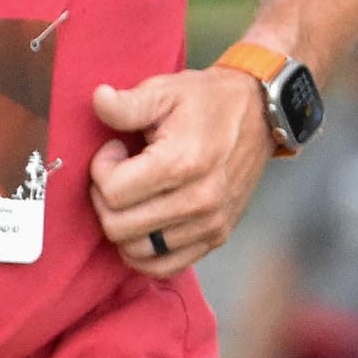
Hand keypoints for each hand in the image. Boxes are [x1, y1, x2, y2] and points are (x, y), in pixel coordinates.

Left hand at [89, 66, 274, 276]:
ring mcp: (210, 224)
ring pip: (135, 251)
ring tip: (134, 195)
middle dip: (105, 198)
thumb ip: (128, 103)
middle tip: (119, 173)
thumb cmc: (207, 101)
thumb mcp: (166, 90)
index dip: (101, 169)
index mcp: (184, 163)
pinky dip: (142, 252)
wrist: (260, 115)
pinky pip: (163, 267)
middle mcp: (200, 201)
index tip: (115, 149)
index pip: (113, 191)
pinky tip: (141, 223)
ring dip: (121, 225)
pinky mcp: (215, 238)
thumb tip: (98, 99)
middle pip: (118, 226)